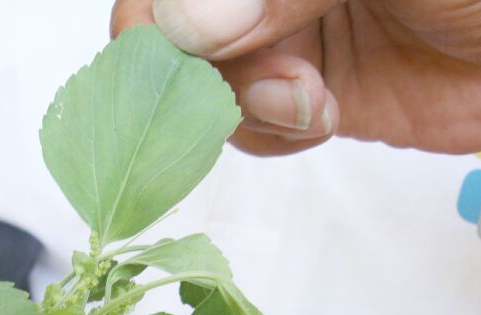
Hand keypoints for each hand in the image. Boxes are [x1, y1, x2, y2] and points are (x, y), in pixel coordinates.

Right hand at [111, 0, 480, 155]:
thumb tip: (187, 24)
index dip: (159, 15)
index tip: (189, 45)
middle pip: (179, 35)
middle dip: (208, 69)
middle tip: (268, 79)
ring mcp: (284, 41)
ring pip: (211, 86)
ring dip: (251, 106)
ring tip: (314, 99)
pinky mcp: (307, 96)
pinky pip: (254, 126)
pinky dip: (274, 133)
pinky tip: (321, 115)